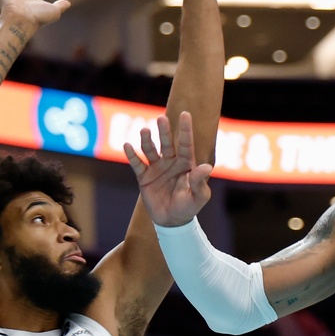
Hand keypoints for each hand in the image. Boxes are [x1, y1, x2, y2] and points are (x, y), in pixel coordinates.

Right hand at [124, 111, 212, 226]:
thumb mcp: (199, 197)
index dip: (186, 129)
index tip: (185, 114)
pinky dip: (132, 155)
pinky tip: (127, 146)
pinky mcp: (144, 176)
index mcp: (186, 164)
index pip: (186, 144)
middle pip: (167, 143)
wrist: (171, 221)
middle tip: (161, 118)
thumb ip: (200, 182)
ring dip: (147, 140)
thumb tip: (207, 167)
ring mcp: (157, 168)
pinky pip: (137, 163)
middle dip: (164, 131)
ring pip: (150, 150)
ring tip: (144, 130)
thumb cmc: (189, 207)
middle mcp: (171, 162)